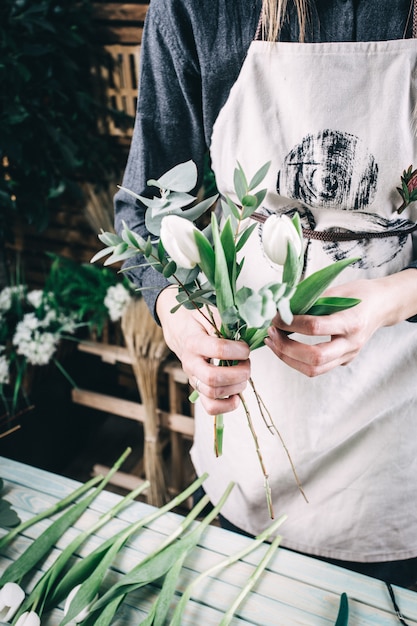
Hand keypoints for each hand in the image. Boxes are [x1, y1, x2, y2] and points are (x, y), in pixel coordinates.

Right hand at [156, 286, 250, 414]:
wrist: (181, 333)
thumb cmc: (200, 322)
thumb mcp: (211, 315)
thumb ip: (227, 323)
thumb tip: (249, 330)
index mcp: (194, 342)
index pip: (218, 350)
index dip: (238, 351)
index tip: (246, 348)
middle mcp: (190, 363)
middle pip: (213, 378)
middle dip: (238, 374)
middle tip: (247, 365)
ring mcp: (193, 378)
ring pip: (213, 393)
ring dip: (236, 387)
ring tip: (244, 375)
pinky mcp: (198, 390)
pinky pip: (210, 407)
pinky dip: (227, 406)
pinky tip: (237, 396)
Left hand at [264, 270, 416, 376]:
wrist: (382, 306)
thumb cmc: (360, 294)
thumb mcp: (337, 290)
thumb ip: (311, 300)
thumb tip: (281, 307)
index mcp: (352, 321)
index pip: (315, 327)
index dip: (291, 323)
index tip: (275, 316)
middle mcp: (351, 343)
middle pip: (315, 357)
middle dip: (286, 348)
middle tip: (271, 333)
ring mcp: (348, 355)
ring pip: (314, 369)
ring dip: (287, 358)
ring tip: (272, 342)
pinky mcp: (343, 361)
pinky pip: (317, 368)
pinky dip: (296, 360)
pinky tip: (284, 347)